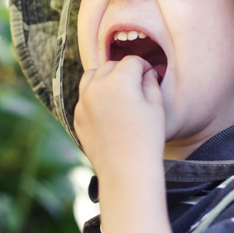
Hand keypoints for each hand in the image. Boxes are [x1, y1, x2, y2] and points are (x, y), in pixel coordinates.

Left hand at [75, 56, 164, 175]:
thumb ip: (150, 83)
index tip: (148, 74)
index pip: (132, 61)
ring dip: (104, 78)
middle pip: (110, 65)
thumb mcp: (156, 107)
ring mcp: (83, 101)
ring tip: (118, 90)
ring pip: (91, 77)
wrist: (125, 171)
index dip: (143, 66)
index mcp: (119, 80)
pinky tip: (108, 109)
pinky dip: (94, 96)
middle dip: (123, 70)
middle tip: (135, 83)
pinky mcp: (78, 116)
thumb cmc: (147, 139)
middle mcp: (97, 86)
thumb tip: (146, 73)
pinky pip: (84, 97)